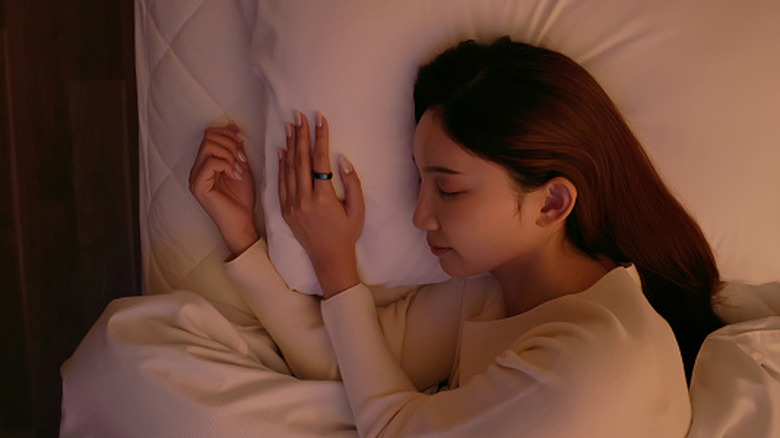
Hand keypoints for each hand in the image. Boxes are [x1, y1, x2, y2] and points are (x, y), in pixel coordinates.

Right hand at [189, 124, 258, 255]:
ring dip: (229, 154)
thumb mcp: (241, 167)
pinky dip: (227, 165)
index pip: (210, 135)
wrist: (242, 222)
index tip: (242, 141)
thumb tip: (232, 126)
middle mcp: (196, 169)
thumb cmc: (242, 199)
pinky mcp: (197, 186)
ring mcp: (195, 177)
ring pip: (209, 146)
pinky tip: (235, 176)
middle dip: (230, 143)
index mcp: (205, 163)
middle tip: (242, 158)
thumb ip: (235, 149)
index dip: (227, 133)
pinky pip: (211, 162)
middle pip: (208, 137)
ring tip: (239, 168)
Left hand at [279, 112, 364, 296]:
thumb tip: (342, 160)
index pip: (320, 160)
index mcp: (322, 198)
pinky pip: (281, 182)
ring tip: (290, 126)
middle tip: (300, 115)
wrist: (328, 258)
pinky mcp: (285, 209)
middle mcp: (303, 199)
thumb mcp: (358, 210)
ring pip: (288, 168)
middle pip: (300, 160)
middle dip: (301, 135)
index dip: (320, 138)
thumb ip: (352, 184)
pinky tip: (281, 149)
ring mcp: (291, 204)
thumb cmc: (347, 233)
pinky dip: (281, 164)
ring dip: (289, 145)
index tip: (320, 120)